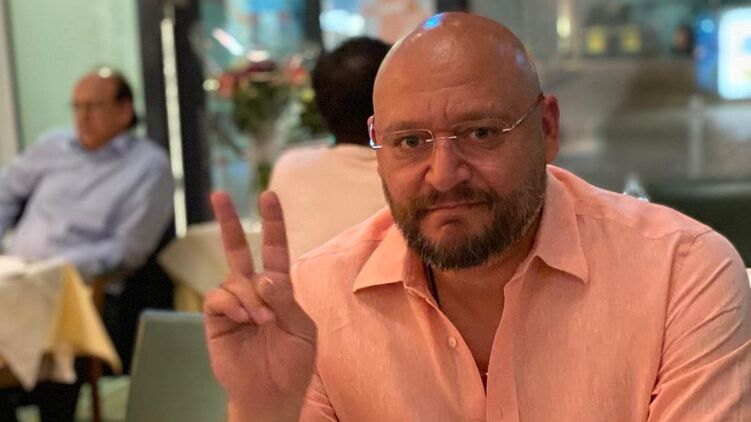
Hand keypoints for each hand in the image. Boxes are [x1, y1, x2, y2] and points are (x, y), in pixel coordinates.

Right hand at [204, 191, 316, 420]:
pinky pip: (218, 299)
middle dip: (228, 221)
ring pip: (234, 280)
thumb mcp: (302, 329)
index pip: (274, 249)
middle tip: (218, 193)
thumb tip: (265, 278)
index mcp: (279, 289)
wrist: (272, 395)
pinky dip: (232, 305)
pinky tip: (244, 319)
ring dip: (249, 296)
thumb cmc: (292, 362)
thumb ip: (286, 301)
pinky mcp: (216, 320)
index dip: (272, 223)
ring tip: (261, 320)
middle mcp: (253, 290)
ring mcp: (233, 304)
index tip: (268, 195)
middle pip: (238, 250)